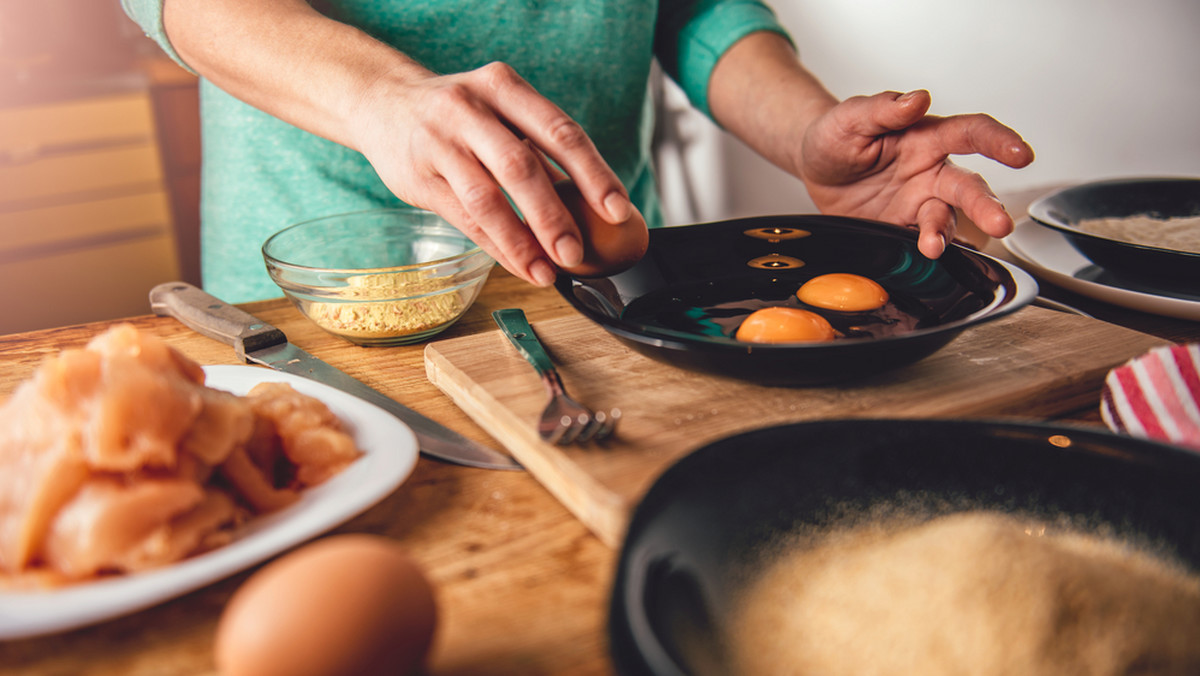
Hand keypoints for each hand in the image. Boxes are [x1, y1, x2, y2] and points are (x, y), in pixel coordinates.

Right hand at [349, 61, 633, 285]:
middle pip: (521, 166)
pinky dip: (498, 247)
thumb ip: (538, 149)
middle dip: (554, 215)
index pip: (559, 131)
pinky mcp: (418, 177)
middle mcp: (470, 109)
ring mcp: (440, 143)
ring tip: (549, 271)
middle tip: (578, 253)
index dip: (593, 173)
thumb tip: (595, 206)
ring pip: (487, 198)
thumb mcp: (499, 110)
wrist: (380, 101)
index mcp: (504, 86)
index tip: (619, 210)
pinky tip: (522, 266)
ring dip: (522, 241)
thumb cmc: (458, 114)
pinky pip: (464, 220)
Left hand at [798, 90, 1034, 257]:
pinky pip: (919, 240)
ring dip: (943, 233)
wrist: (813, 167)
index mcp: (926, 137)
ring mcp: (918, 202)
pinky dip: (923, 249)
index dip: (999, 142)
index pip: (971, 134)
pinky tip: (921, 255)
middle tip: (1000, 224)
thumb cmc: (837, 135)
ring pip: (947, 219)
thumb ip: (882, 109)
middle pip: (968, 187)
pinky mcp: (900, 228)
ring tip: (933, 245)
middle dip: (986, 205)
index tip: (1022, 155)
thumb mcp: (850, 118)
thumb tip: (917, 99)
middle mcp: (931, 172)